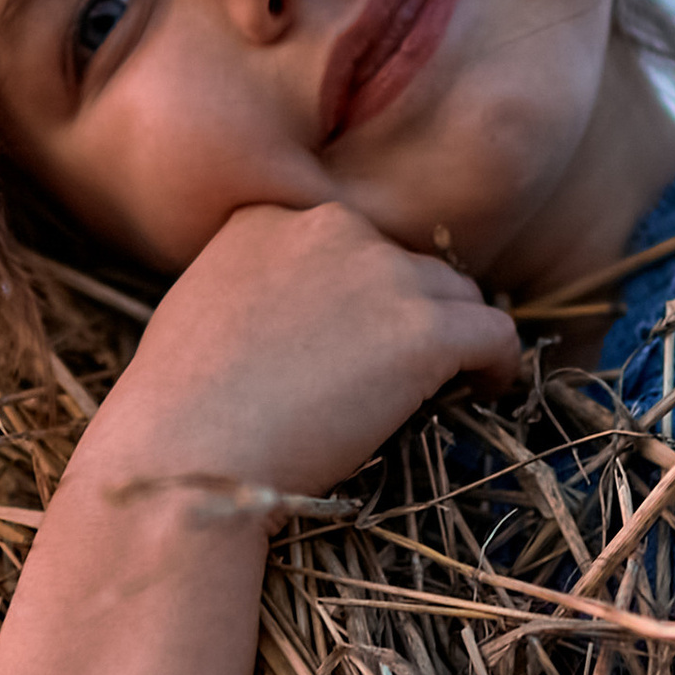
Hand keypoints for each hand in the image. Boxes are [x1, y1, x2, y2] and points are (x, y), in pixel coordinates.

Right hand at [71, 201, 522, 508]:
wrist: (187, 457)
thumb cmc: (176, 413)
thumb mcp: (202, 313)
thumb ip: (257, 288)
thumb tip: (311, 319)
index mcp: (271, 217)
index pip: (348, 242)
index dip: (363, 293)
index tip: (361, 339)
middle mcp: (332, 227)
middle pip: (407, 264)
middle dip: (409, 314)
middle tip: (401, 373)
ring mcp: (383, 276)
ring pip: (456, 297)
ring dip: (454, 338)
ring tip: (449, 385)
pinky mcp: (424, 331)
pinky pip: (495, 334)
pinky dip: (498, 364)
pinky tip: (484, 391)